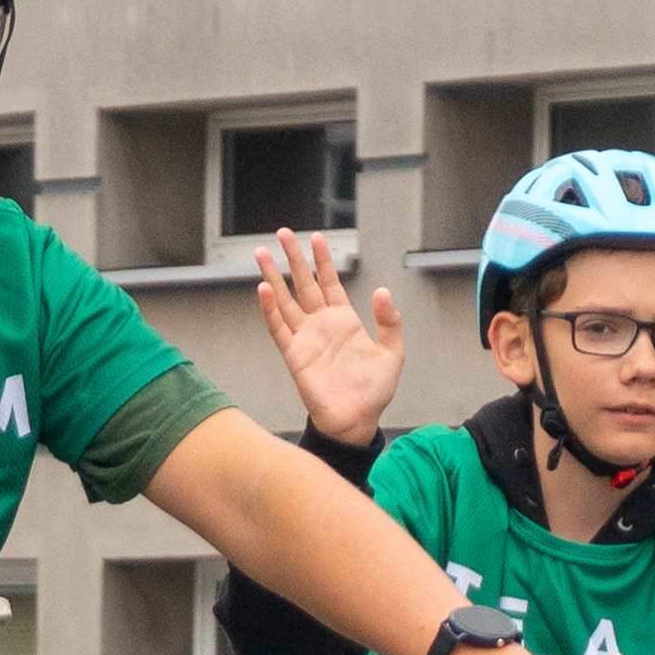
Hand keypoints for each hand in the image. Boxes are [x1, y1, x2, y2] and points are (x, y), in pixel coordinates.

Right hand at [257, 229, 404, 446]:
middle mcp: (322, 325)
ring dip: (274, 276)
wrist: (356, 421)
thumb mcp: (392, 353)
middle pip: (304, 284)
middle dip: (294, 258)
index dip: (323, 260)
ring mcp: (305, 339)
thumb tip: (382, 290)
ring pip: (285, 300)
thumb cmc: (374, 392)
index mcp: (345, 321)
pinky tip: (264, 288)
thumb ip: (389, 322)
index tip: (317, 238)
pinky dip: (270, 309)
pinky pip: (278, 328)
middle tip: (283, 233)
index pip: (330, 283)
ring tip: (262, 252)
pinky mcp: (294, 356)